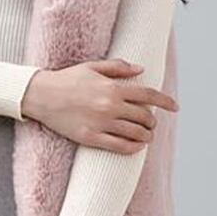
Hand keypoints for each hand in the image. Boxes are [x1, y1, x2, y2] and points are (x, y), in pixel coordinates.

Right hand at [21, 59, 178, 152]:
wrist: (41, 95)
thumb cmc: (67, 79)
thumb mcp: (92, 67)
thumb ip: (118, 68)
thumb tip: (141, 69)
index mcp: (112, 88)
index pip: (148, 95)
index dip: (165, 101)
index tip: (175, 107)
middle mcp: (110, 106)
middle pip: (144, 116)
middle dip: (152, 121)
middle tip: (152, 122)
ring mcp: (101, 123)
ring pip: (135, 134)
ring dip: (146, 136)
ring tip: (146, 136)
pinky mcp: (91, 138)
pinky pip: (120, 147)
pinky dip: (133, 148)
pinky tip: (137, 147)